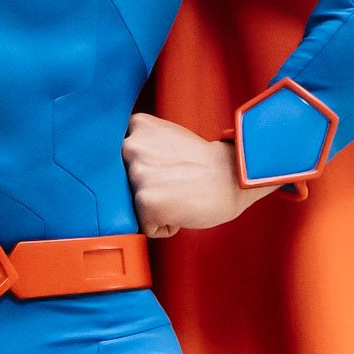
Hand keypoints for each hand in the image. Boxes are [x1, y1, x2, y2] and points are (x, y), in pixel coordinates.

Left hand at [126, 110, 262, 237]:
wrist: (234, 177)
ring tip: (178, 195)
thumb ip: (142, 146)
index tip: (164, 167)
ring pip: (134, 205)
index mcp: (137, 127)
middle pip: (123, 183)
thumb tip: (121, 169)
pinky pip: (146, 226)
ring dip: (154, 207)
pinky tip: (181, 209)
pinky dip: (164, 224)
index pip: (119, 160)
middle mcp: (131, 148)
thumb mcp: (166, 136)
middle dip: (146, 188)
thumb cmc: (205, 163)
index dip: (144, 169)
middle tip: (174, 182)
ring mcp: (137, 176)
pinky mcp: (144, 203)